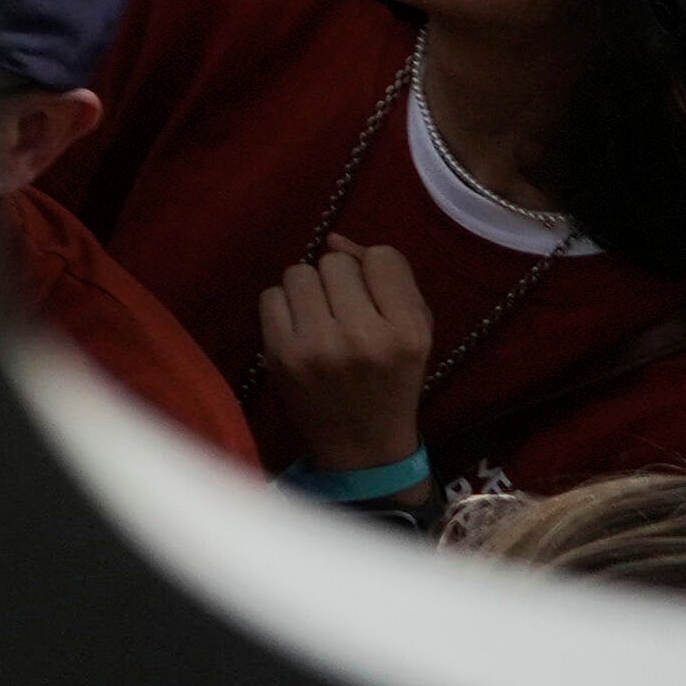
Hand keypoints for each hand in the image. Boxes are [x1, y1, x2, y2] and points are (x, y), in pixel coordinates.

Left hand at [252, 239, 436, 475]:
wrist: (362, 446)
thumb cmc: (393, 380)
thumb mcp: (415, 332)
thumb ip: (390, 279)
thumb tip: (335, 239)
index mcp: (409, 331)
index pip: (382, 257)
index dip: (374, 271)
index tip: (373, 296)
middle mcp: (365, 336)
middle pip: (334, 262)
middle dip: (338, 281)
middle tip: (344, 312)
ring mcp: (319, 345)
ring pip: (298, 273)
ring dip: (307, 291)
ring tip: (320, 320)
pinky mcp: (281, 354)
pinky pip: (270, 296)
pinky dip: (282, 308)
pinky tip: (299, 332)